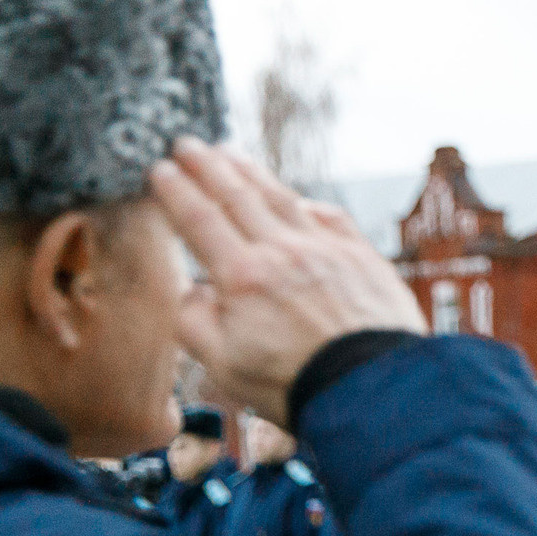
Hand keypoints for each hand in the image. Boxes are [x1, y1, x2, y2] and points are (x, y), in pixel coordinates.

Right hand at [150, 139, 426, 419]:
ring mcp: (327, 250)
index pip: (199, 220)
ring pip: (282, 198)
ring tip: (230, 154)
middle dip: (207, 166)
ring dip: (252, 172)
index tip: (160, 170)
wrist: (376, 391)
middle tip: (188, 145)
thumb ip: (194, 322)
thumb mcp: (223, 365)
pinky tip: (298, 198)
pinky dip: (308, 203)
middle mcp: (284, 253)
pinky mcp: (364, 257)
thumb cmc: (297, 386)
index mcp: (242, 277)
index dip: (176, 191)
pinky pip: (331, 217)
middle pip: (238, 196)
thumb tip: (192, 290)